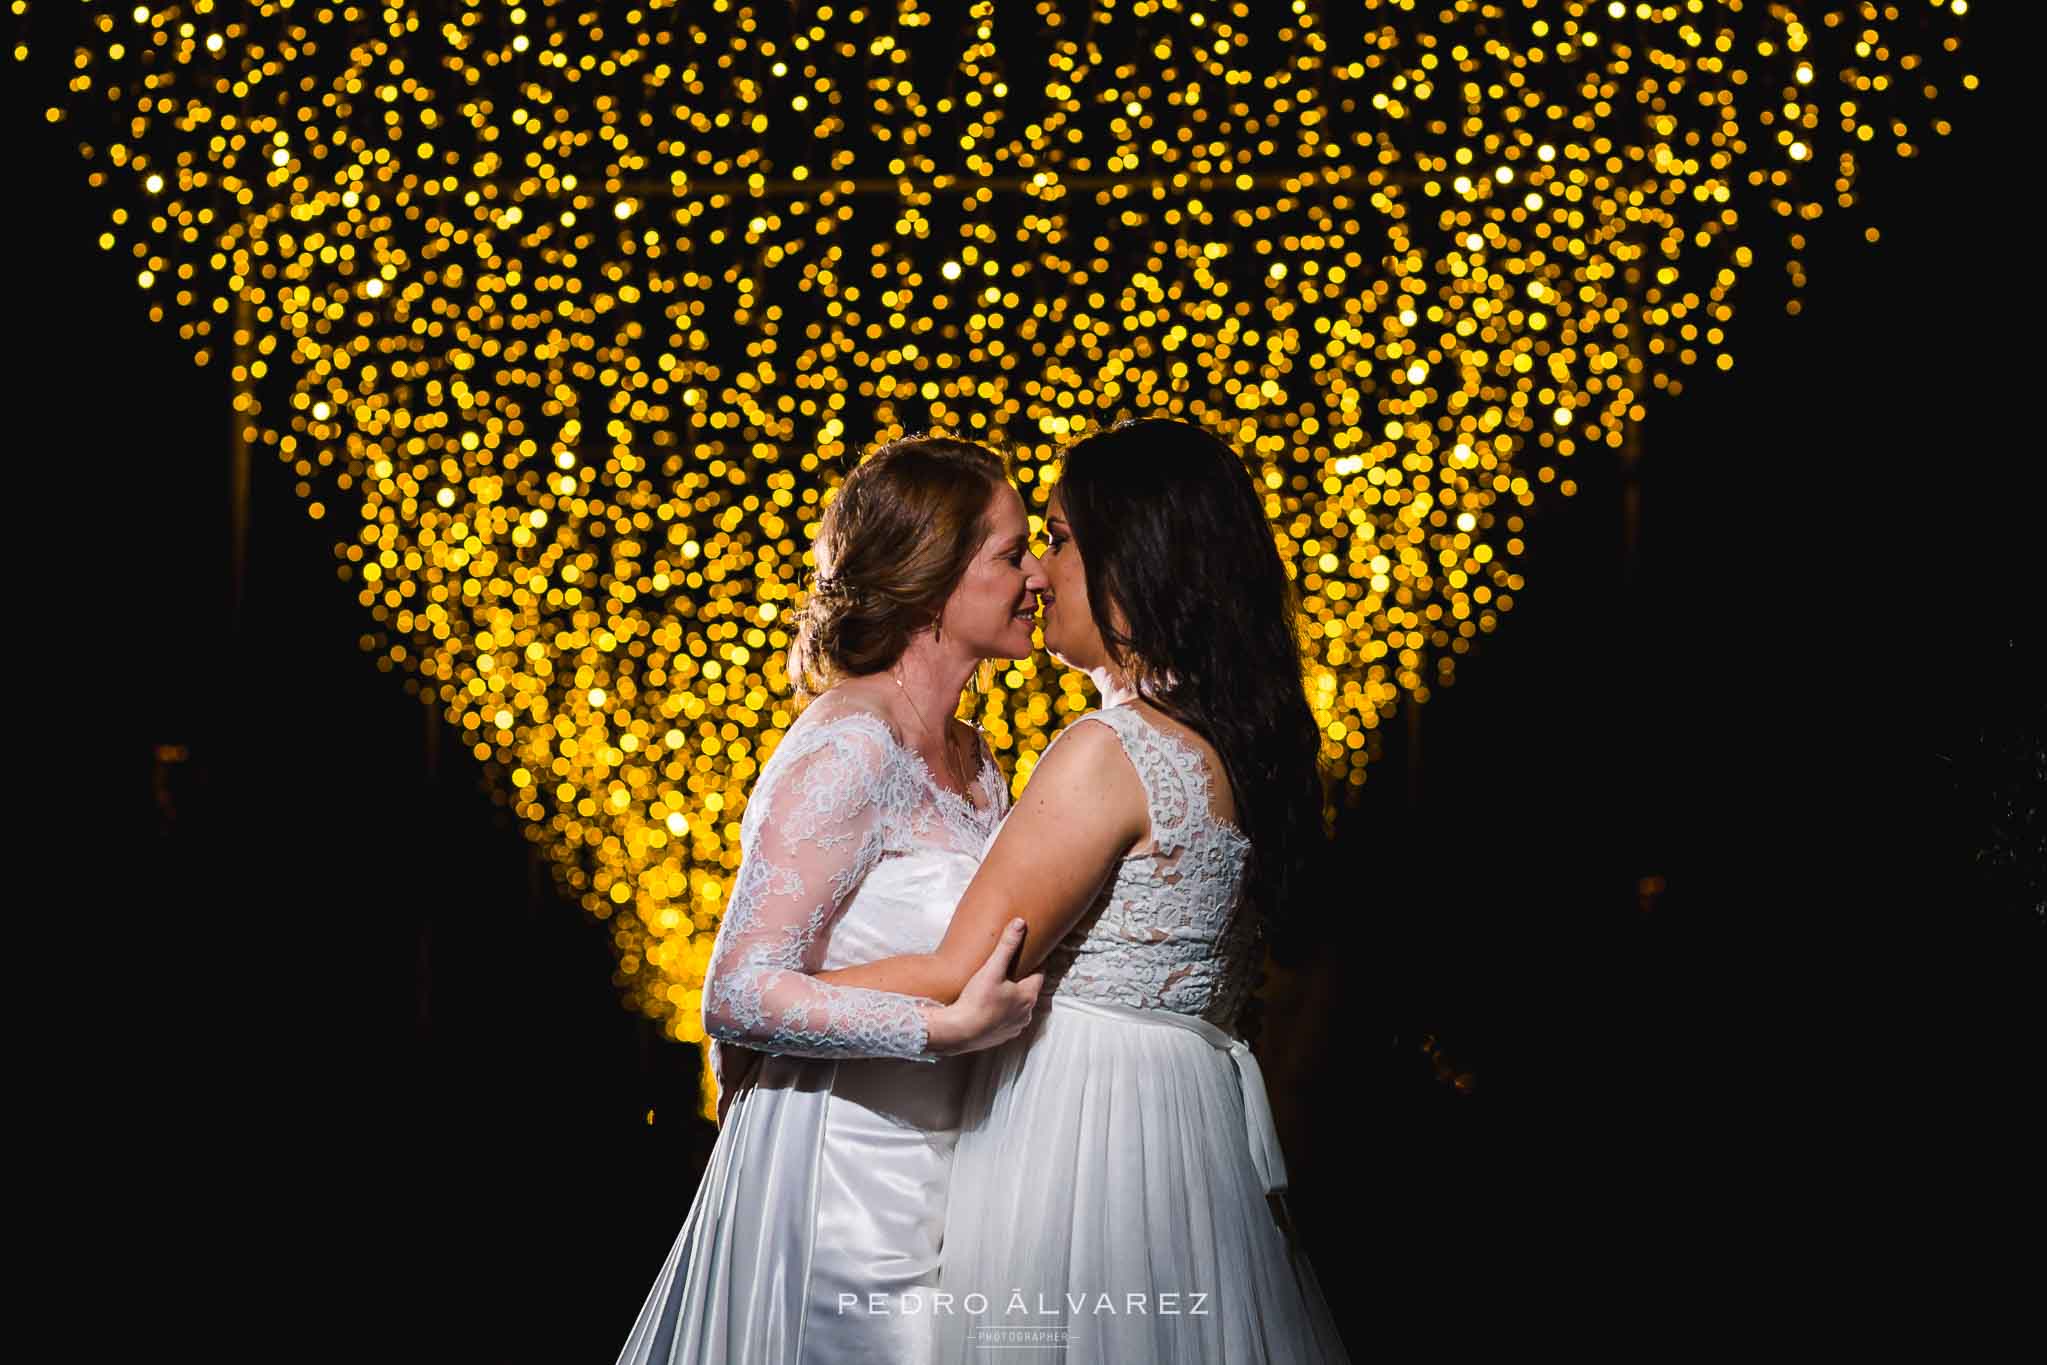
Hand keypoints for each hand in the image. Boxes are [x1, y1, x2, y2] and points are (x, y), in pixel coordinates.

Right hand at [928, 919, 1043, 1055]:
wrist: (959, 1032)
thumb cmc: (977, 1001)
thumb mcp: (992, 969)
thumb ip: (1007, 946)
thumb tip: (1019, 923)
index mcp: (1028, 996)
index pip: (1039, 974)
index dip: (1034, 963)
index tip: (1029, 955)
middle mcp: (1026, 1013)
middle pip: (1029, 991)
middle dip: (1023, 981)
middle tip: (1013, 969)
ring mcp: (1015, 1027)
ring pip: (1019, 1008)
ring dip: (1013, 999)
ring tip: (1001, 989)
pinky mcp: (1002, 1037)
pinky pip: (1007, 1021)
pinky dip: (1002, 1014)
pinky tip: (991, 1008)